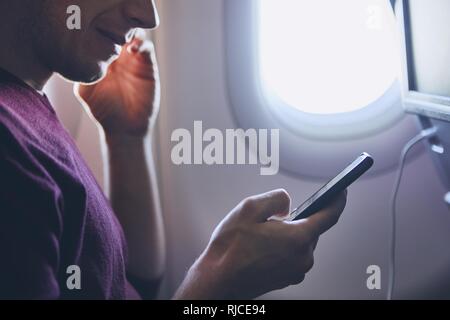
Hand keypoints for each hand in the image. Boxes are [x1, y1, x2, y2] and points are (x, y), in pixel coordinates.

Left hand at [75, 36, 159, 138]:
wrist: (124, 128)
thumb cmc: (104, 111)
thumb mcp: (85, 91)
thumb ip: (82, 72)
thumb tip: (77, 54)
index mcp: (103, 59)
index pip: (102, 35)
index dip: (100, 28)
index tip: (94, 29)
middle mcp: (119, 57)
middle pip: (119, 30)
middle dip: (115, 26)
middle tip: (109, 28)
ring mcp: (134, 60)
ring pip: (134, 34)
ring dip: (129, 32)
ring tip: (121, 40)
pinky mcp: (148, 67)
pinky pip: (147, 48)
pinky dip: (141, 44)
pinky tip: (132, 50)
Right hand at [175, 189, 346, 298]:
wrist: (218, 280)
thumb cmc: (230, 248)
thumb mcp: (249, 208)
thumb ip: (276, 198)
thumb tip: (288, 203)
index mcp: (298, 239)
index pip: (329, 216)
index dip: (337, 201)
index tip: (341, 191)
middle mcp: (302, 257)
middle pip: (312, 230)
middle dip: (299, 219)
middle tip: (277, 215)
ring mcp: (296, 271)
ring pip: (301, 243)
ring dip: (289, 234)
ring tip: (263, 233)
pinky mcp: (288, 278)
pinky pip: (293, 255)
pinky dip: (284, 247)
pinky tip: (263, 246)